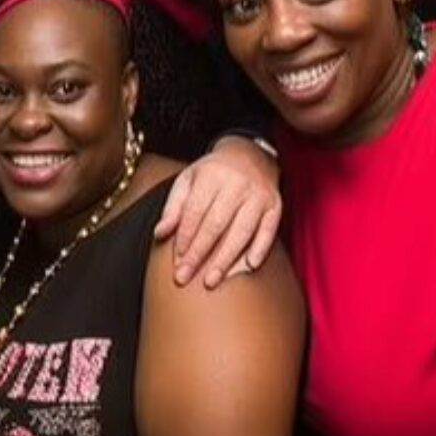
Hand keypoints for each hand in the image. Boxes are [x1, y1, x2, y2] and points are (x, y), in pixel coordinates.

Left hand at [153, 137, 281, 288]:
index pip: (195, 212)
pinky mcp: (275, 205)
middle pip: (216, 225)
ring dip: (226, 259)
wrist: (249, 154)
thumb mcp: (188, 180)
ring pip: (242, 231)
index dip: (185, 237)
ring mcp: (258, 195)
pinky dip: (260, 249)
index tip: (176, 260)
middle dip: (200, 254)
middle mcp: (237, 185)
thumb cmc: (212, 173)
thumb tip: (160, 233)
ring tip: (212, 280)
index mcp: (211, 176)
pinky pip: (269, 230)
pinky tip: (248, 267)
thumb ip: (173, 207)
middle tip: (186, 276)